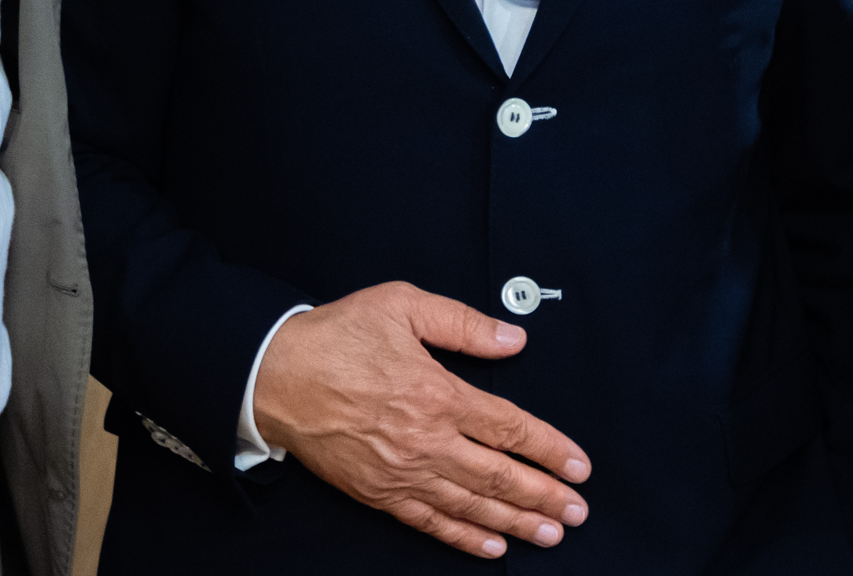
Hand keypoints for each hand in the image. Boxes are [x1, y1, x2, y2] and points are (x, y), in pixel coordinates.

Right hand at [253, 283, 592, 558]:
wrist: (274, 375)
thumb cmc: (335, 337)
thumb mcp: (401, 305)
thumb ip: (462, 323)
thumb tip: (511, 340)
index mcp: (435, 393)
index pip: (508, 429)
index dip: (550, 449)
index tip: (578, 466)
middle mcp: (424, 440)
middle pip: (498, 476)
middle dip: (545, 496)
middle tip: (578, 510)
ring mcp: (401, 473)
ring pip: (471, 505)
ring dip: (516, 522)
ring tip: (551, 533)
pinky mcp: (378, 493)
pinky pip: (430, 522)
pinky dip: (464, 537)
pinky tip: (492, 546)